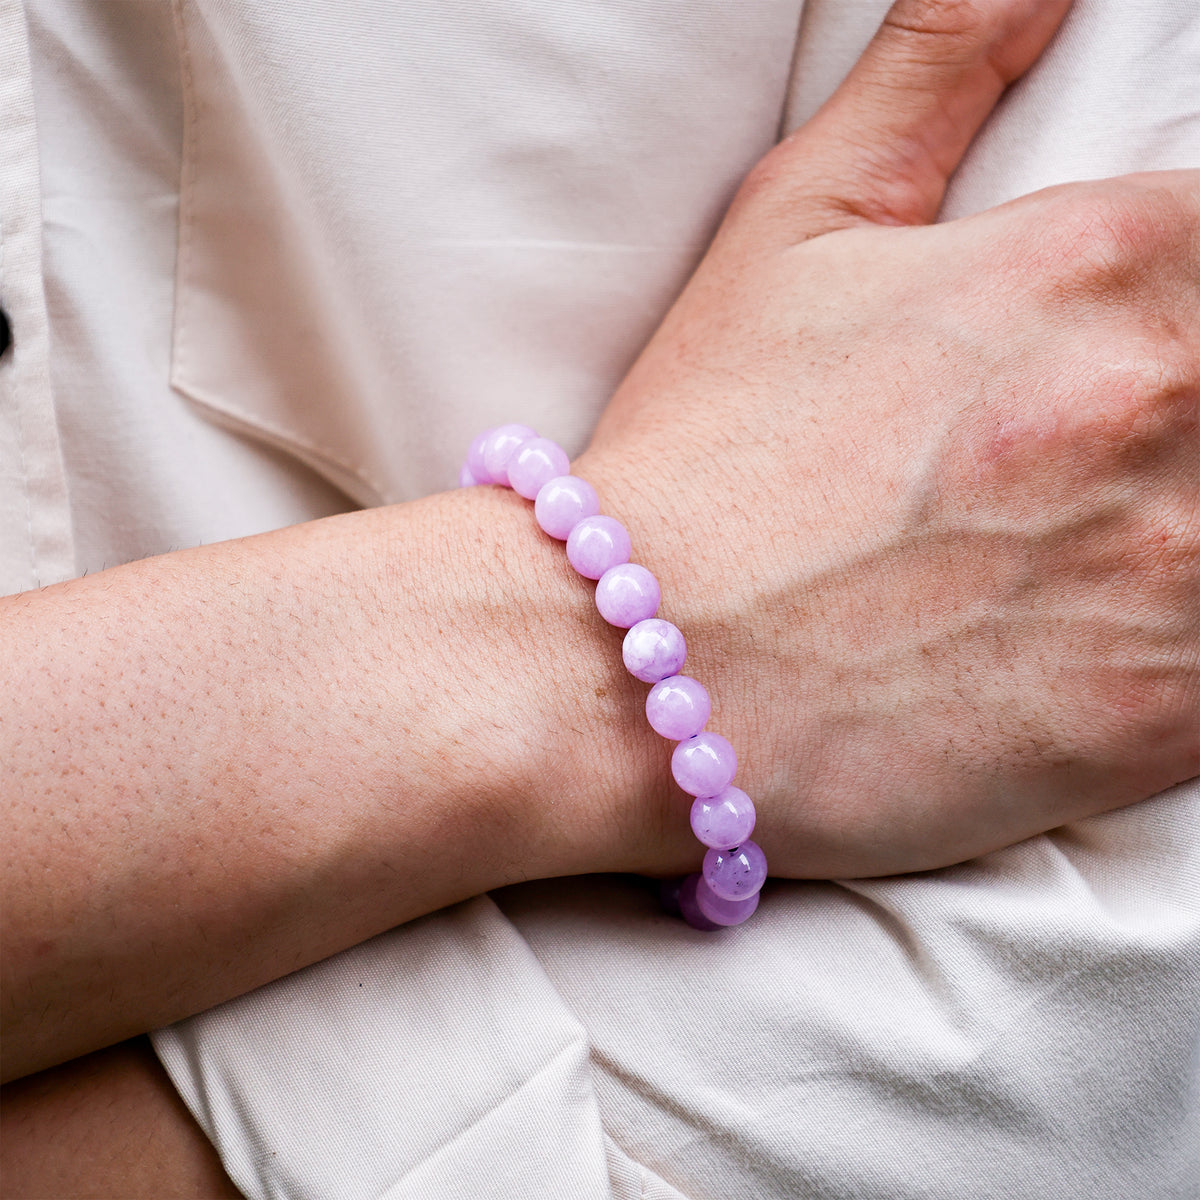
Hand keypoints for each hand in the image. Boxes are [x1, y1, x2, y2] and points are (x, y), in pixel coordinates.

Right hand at [580, 0, 1199, 877]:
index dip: (1168, 315)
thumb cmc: (702, 455)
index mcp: (1104, 257)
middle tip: (1052, 480)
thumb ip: (931, 73)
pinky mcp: (1162, 716)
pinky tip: (1075, 651)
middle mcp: (1168, 397)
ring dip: (1176, 539)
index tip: (1098, 381)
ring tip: (1050, 566)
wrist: (637, 671)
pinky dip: (1172, 653)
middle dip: (1169, 426)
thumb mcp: (793, 230)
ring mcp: (1183, 570)